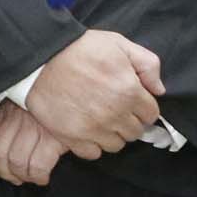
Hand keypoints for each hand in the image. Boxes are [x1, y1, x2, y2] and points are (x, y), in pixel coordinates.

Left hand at [0, 102, 67, 185]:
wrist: (76, 95)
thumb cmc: (54, 102)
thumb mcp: (28, 103)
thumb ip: (15, 117)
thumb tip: (7, 139)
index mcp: (8, 109)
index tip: (2, 166)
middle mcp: (16, 117)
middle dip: (6, 171)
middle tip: (16, 177)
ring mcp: (33, 128)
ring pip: (17, 161)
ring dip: (24, 175)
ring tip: (32, 178)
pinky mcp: (51, 139)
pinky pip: (37, 165)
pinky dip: (38, 176)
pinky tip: (43, 177)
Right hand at [23, 30, 166, 158]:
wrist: (38, 58)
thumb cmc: (78, 48)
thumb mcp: (118, 43)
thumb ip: (147, 64)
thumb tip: (158, 89)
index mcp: (129, 91)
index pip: (151, 114)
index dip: (142, 107)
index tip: (131, 101)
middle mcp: (114, 114)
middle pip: (135, 132)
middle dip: (129, 121)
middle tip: (114, 108)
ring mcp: (93, 128)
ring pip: (116, 145)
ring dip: (112, 134)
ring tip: (100, 119)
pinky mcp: (71, 136)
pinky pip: (92, 153)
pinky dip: (92, 144)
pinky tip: (86, 128)